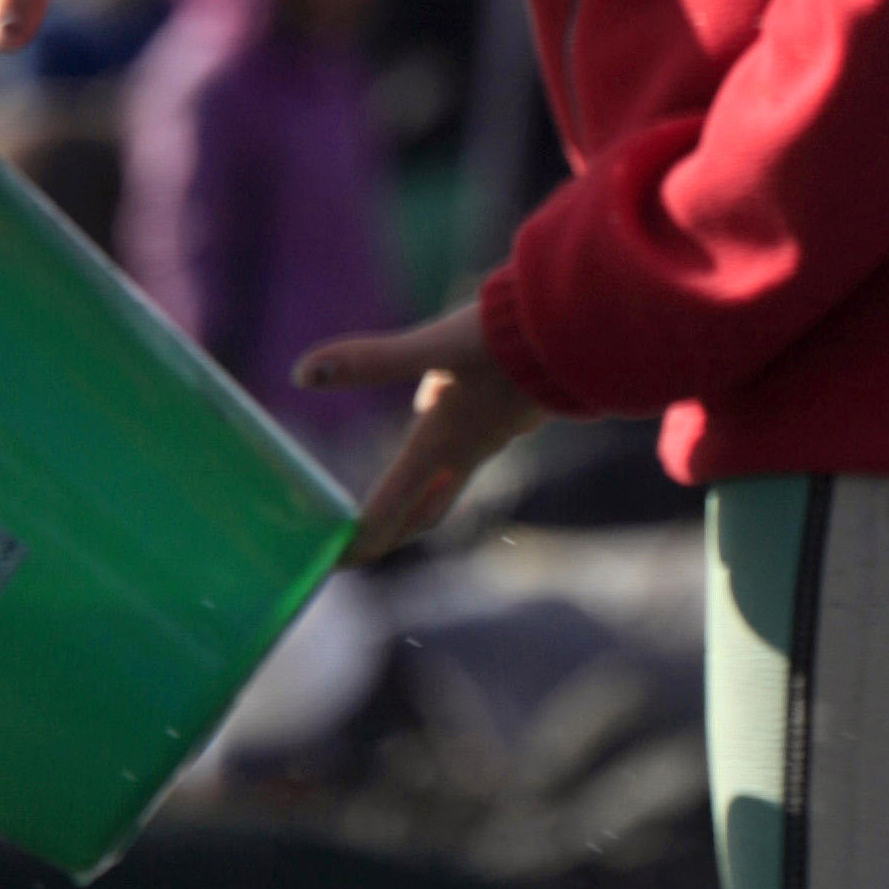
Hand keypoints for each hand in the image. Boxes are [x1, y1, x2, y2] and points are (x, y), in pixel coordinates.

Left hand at [294, 296, 546, 564]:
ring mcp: (494, 434)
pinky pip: (469, 451)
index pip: (392, 506)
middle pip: (424, 511)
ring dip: (418, 502)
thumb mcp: (438, 343)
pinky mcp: (511, 414)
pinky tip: (442, 428)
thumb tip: (302, 372)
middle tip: (359, 550)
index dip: (360, 539)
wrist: (585, 326)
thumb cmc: (514, 338)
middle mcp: (468, 448)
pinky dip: (444, 462)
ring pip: (449, 482)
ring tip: (394, 503)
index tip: (334, 562)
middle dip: (391, 534)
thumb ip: (374, 359)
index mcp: (444, 442)